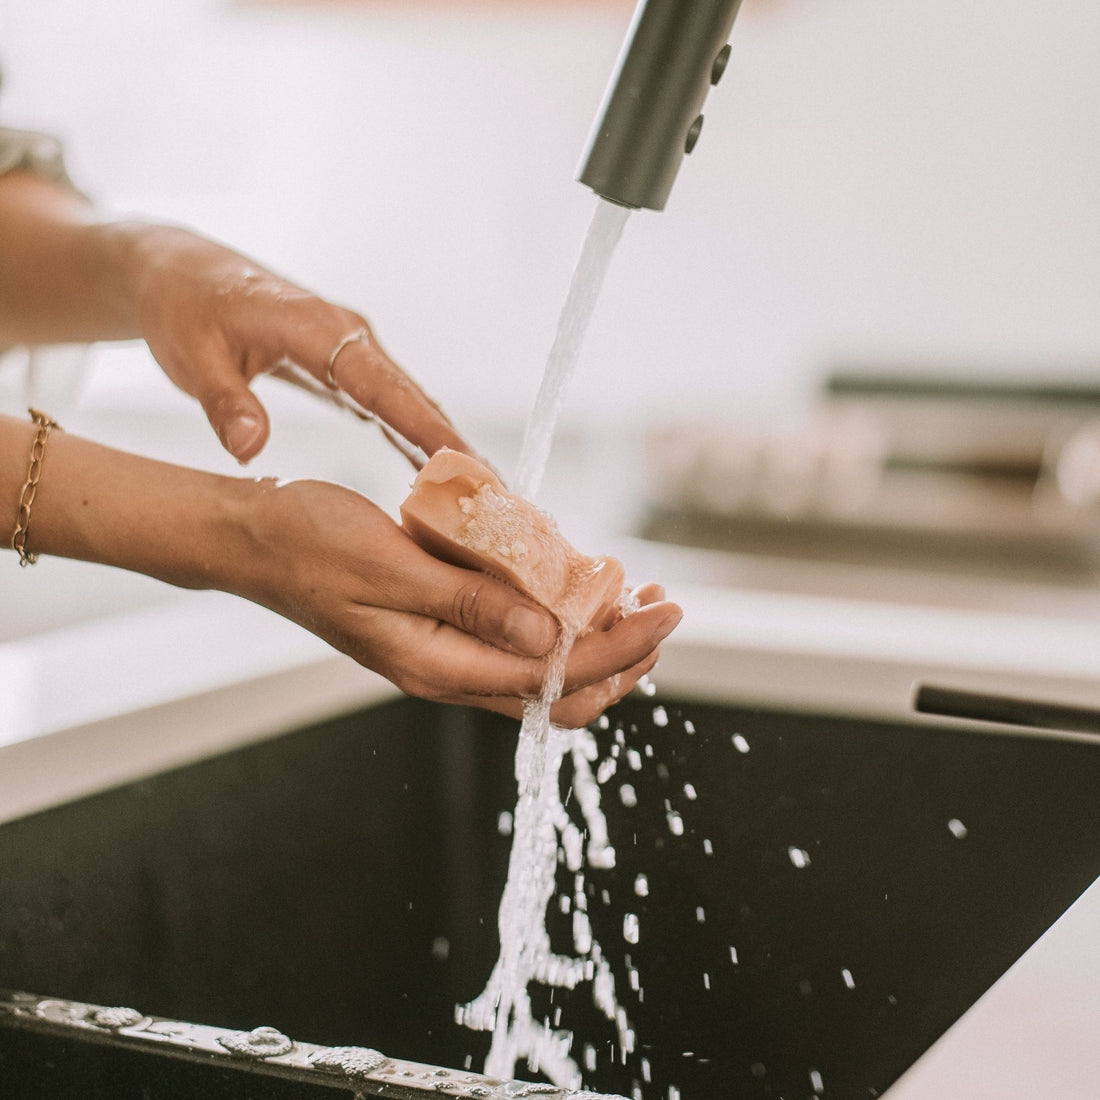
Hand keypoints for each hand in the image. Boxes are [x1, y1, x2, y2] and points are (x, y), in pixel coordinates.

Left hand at [126, 226, 465, 463]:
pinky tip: (437, 472)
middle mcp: (348, 336)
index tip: (464, 466)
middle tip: (495, 496)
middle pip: (414, 397)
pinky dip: (416, 437)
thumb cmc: (184, 309)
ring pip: (410, 402)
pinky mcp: (345, 365)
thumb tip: (250, 449)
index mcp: (318, 328)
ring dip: (444, 445)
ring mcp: (351, 349)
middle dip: (455, 446)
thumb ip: (225, 403)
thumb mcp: (192, 356)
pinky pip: (390, 405)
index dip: (427, 429)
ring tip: (482, 494)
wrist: (180, 271)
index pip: (385, 387)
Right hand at [243, 479, 682, 725]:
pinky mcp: (438, 633)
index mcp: (437, 664)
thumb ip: (470, 604)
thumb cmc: (310, 543)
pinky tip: (570, 586)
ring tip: (631, 595)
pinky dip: (554, 625)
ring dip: (593, 643)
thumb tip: (548, 639)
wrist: (254, 541)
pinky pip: (512, 647)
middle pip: (558, 696)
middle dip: (621, 658)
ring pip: (540, 676)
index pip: (554, 675)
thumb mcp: (390, 564)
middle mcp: (446, 674)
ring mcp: (442, 657)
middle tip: (661, 607)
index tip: (666, 608)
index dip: (620, 646)